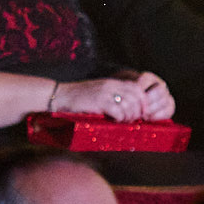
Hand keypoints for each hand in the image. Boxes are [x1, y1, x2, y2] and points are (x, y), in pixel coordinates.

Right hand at [51, 73, 171, 121]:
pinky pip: (118, 112)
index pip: (137, 88)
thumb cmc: (78, 98)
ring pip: (129, 105)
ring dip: (129, 117)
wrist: (59, 95)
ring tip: (123, 121)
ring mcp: (105, 93)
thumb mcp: (98, 91)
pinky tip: (113, 120)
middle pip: (137, 97)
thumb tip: (129, 108)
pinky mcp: (99, 102)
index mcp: (113, 82)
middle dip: (138, 111)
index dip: (143, 101)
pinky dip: (119, 119)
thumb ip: (112, 95)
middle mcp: (111, 85)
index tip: (142, 113)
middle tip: (133, 120)